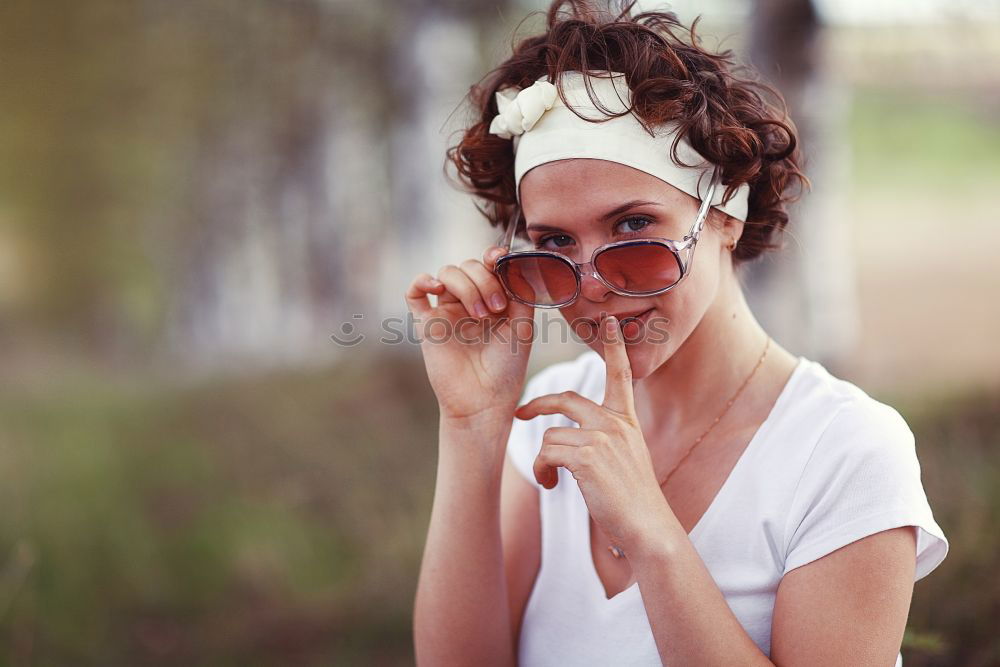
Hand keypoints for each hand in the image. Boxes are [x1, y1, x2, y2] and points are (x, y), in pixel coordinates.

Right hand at [405, 245, 535, 425]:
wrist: (485, 401)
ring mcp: (446, 311)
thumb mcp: (523, 326)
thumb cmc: (507, 368)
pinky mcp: (426, 323)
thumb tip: (513, 261)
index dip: (493, 256)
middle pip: (468, 266)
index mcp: (492, 299)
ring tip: (479, 315)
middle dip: (484, 280)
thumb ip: (521, 292)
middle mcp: (469, 301)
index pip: (488, 265)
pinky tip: (436, 287)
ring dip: (465, 285)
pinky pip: (414, 292)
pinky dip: (423, 280)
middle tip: (495, 309)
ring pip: (446, 273)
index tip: (499, 258)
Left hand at [514, 316, 668, 549]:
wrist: (647, 526)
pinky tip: (552, 486)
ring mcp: (601, 438)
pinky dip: (542, 472)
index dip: (613, 346)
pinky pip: (546, 453)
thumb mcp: (627, 459)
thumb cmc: (633, 500)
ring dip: (543, 460)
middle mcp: (615, 423)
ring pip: (550, 435)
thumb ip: (606, 439)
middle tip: (522, 413)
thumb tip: (570, 437)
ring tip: (551, 480)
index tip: (610, 321)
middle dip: (538, 404)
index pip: (620, 375)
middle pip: (565, 399)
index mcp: (626, 420)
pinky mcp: (587, 456)